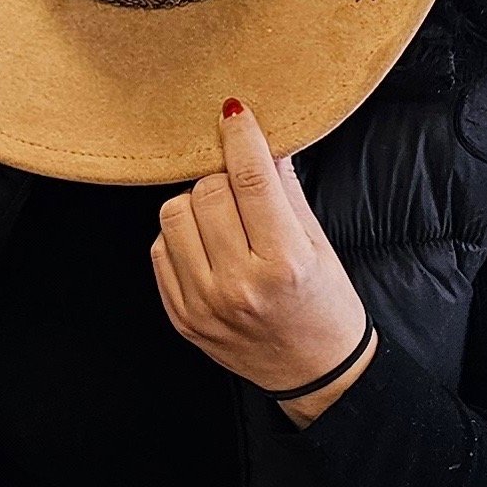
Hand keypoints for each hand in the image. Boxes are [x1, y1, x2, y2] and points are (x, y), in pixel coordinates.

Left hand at [151, 98, 376, 427]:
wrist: (317, 374)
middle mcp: (238, 286)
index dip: (241, 137)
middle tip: (240, 187)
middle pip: (206, 192)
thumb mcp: (319, 245)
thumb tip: (264, 140)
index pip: (251, 180)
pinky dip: (181, 237)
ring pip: (173, 215)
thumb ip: (287, 191)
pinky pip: (161, 250)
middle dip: (222, 178)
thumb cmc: (325, 306)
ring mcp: (204, 305)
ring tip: (222, 218)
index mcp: (283, 263)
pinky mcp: (182, 317)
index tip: (235, 112)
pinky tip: (208, 246)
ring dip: (196, 204)